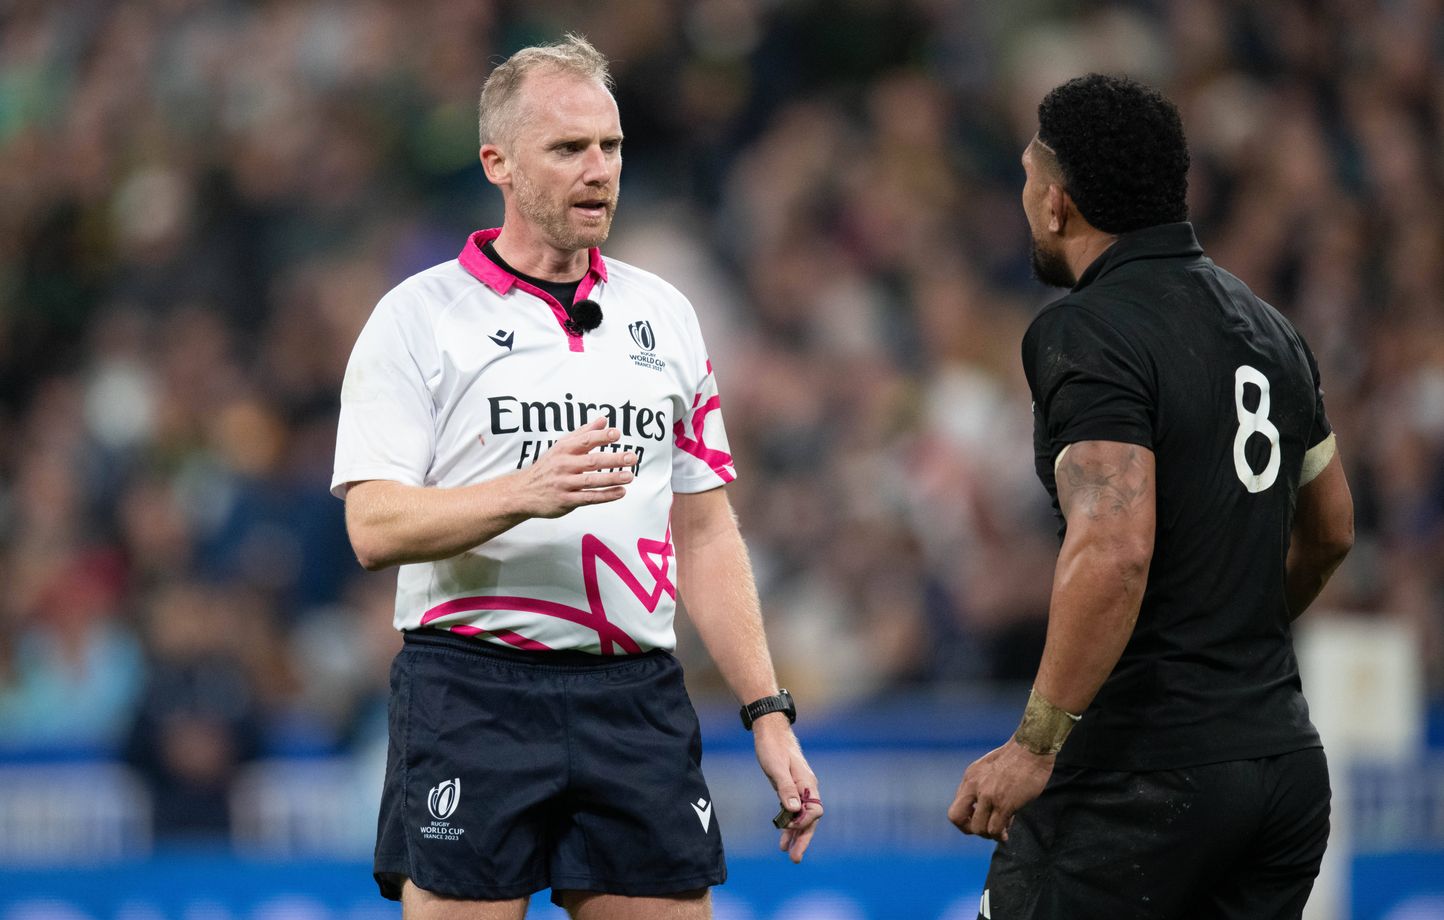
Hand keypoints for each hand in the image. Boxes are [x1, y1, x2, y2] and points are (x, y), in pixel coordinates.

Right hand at [512, 416, 637, 518]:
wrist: (522, 492)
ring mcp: (564, 484)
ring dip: (612, 479)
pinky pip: (589, 498)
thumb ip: (583, 433)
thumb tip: (603, 420)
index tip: (616, 434)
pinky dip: (605, 496)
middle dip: (613, 459)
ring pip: (591, 481)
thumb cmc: (547, 467)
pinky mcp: (566, 500)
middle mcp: (563, 465)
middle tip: (632, 457)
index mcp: (563, 449)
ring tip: (629, 476)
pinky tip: (620, 492)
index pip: (584, 440)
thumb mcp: (561, 446)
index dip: (601, 437)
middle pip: (592, 461)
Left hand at [752, 714, 822, 862]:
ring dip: (796, 835)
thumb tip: (794, 810)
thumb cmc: (773, 747)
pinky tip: (783, 837)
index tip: (788, 826)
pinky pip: (793, 811)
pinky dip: (789, 824)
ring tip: (788, 853)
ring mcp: (799, 789)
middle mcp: (807, 788)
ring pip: (801, 817)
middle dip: (803, 839)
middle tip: (795, 858)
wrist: (770, 730)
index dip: (803, 823)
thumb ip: (786, 789)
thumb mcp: (776, 768)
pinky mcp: (790, 789)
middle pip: (810, 819)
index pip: (814, 811)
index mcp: (808, 783)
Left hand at [948, 738, 1053, 841]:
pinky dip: (1000, 835)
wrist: (1031, 748)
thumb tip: (984, 810)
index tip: (979, 819)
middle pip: (957, 818)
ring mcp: (988, 796)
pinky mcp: (1005, 803)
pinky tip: (1006, 832)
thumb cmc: (1015, 758)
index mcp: (970, 778)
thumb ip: (982, 787)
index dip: (965, 820)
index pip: (955, 808)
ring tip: (1002, 830)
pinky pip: (995, 828)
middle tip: (985, 829)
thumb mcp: (988, 768)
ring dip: (989, 834)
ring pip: (978, 828)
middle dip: (969, 829)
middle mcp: (975, 787)